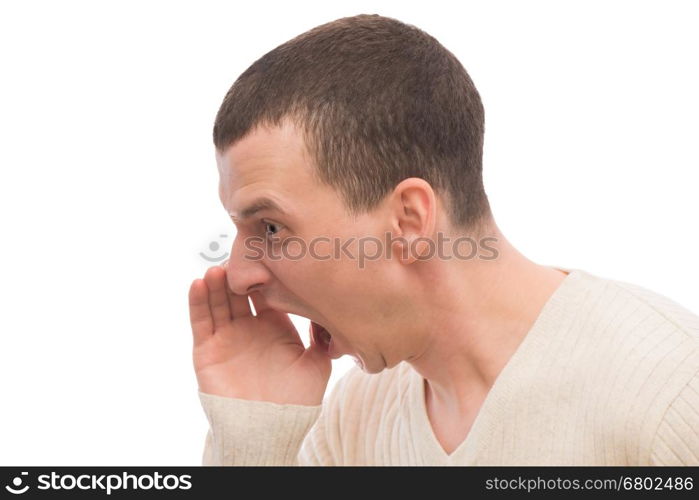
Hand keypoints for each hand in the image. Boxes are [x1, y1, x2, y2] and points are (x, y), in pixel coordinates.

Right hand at [189, 265, 330, 405]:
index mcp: (275, 326)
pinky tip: (199, 283)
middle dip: (239, 273)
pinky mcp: (207, 349)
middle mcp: (249, 327)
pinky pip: (200, 321)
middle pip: (240, 291)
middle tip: (240, 253)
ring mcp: (227, 336)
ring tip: (219, 268)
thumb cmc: (296, 400)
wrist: (269, 429)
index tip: (267, 252)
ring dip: (217, 283)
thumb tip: (330, 312)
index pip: (266, 291)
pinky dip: (198, 301)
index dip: (266, 273)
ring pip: (219, 301)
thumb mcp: (317, 364)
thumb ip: (323, 337)